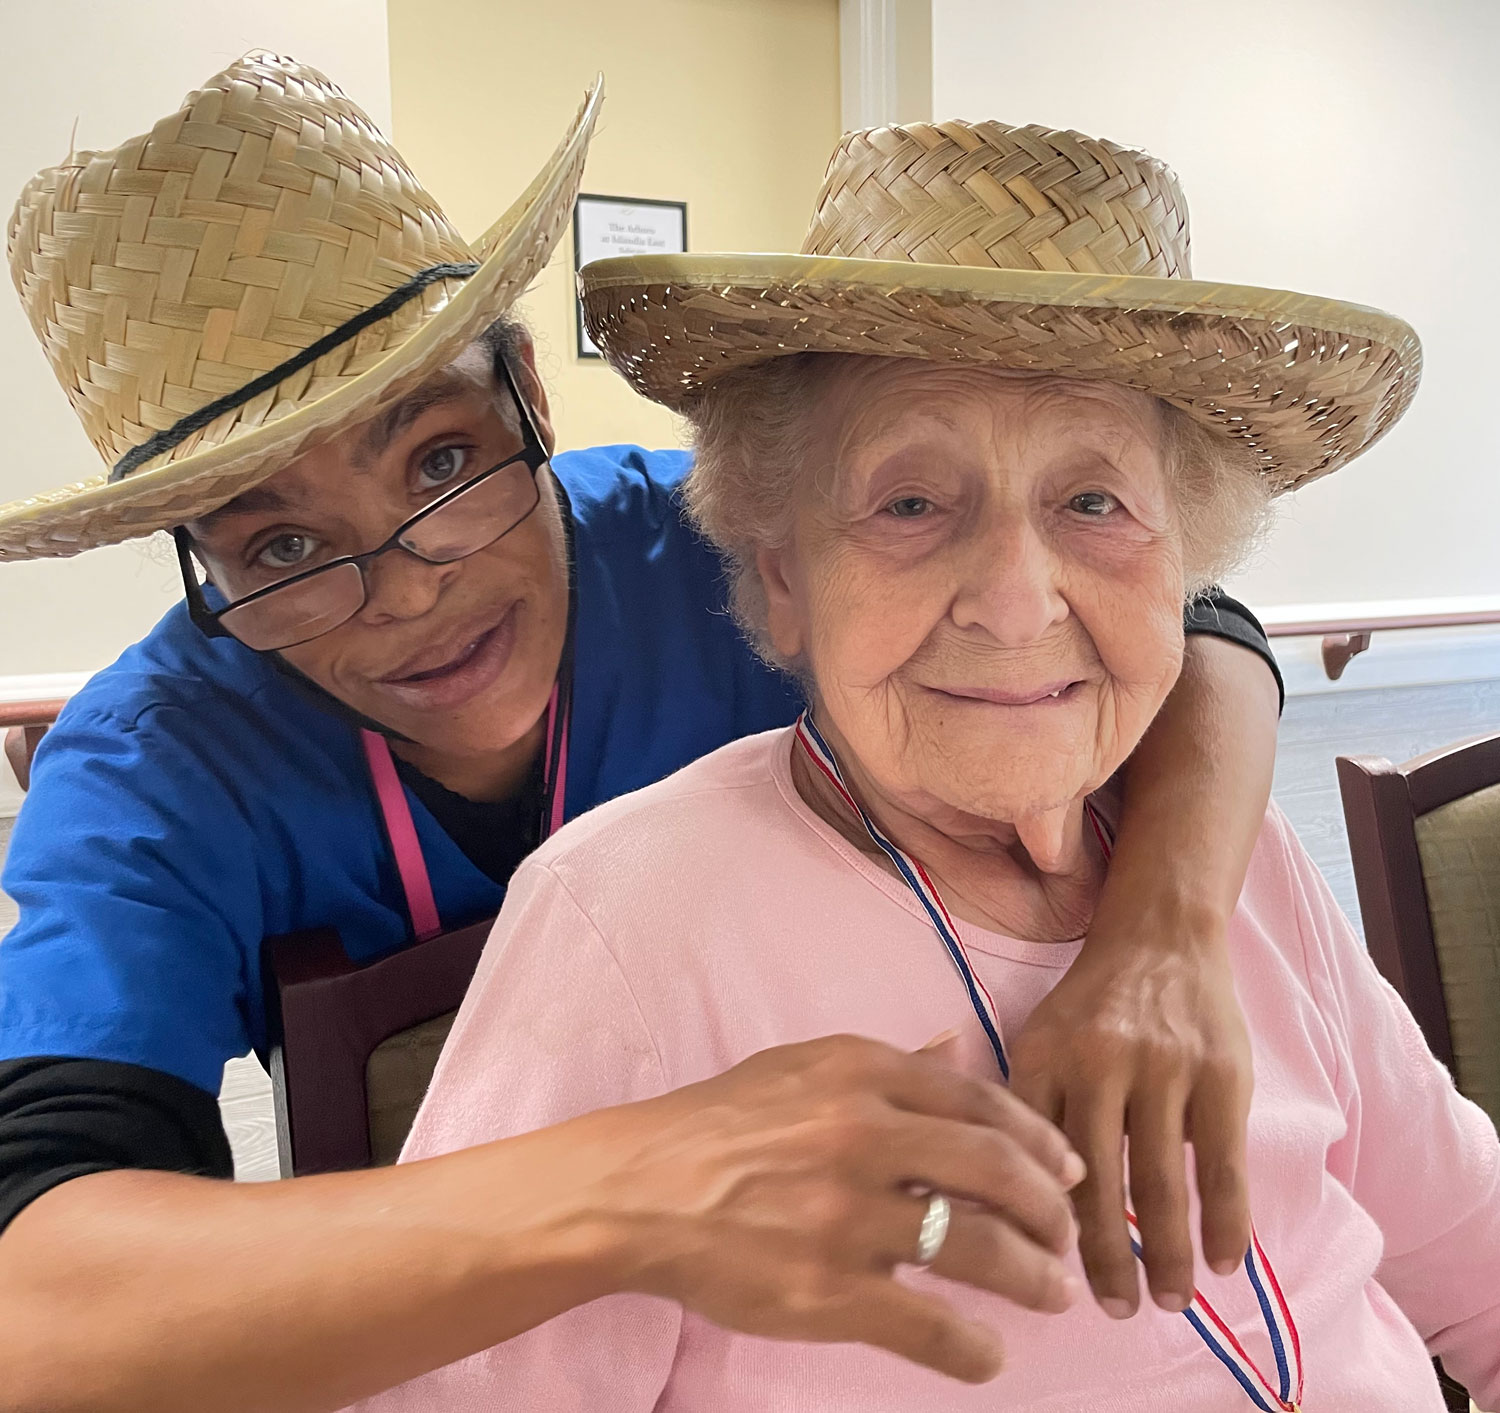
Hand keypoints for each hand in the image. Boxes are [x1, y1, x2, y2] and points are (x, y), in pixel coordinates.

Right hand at [579, 1034, 1085, 1382]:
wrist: (641, 1189)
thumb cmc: (723, 1122)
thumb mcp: (804, 1067)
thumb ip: (891, 1062)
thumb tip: (958, 1040)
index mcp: (862, 1073)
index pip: (985, 1102)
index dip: (1041, 1142)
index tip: (1068, 1173)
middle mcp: (863, 1135)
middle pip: (999, 1172)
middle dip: (1053, 1211)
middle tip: (1066, 1239)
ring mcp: (847, 1215)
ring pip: (981, 1249)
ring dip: (1035, 1279)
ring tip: (1051, 1293)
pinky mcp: (827, 1290)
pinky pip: (931, 1326)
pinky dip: (975, 1349)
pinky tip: (987, 1355)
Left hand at [1007, 917, 1252, 1318]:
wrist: (1160, 933)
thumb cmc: (1092, 1004)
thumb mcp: (1038, 1038)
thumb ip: (1025, 1107)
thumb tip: (1008, 1201)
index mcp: (1041, 1057)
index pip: (1029, 1157)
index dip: (1034, 1224)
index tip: (1038, 1276)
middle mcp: (1098, 1063)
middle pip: (1096, 1183)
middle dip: (1103, 1258)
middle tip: (1114, 1310)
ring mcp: (1163, 1068)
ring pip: (1160, 1183)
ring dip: (1165, 1254)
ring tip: (1166, 1301)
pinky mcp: (1220, 1074)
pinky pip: (1222, 1164)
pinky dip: (1224, 1222)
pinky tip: (1222, 1262)